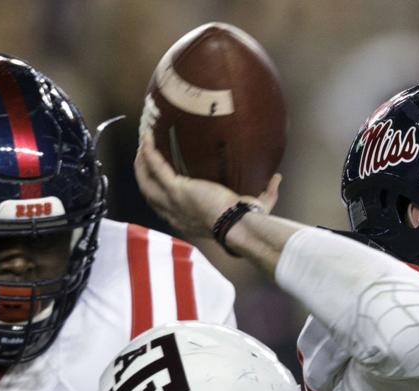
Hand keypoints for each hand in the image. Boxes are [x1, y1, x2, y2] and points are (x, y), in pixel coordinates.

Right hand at [134, 132, 280, 242]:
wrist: (239, 225)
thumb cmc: (245, 221)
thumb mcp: (254, 206)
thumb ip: (266, 194)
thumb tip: (277, 178)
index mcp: (186, 220)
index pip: (164, 207)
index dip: (158, 191)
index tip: (159, 176)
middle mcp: (174, 213)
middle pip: (148, 193)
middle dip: (143, 173)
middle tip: (143, 155)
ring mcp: (172, 201)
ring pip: (146, 180)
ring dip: (141, 161)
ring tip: (143, 144)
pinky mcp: (176, 189)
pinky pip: (156, 167)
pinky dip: (149, 152)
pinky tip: (148, 137)